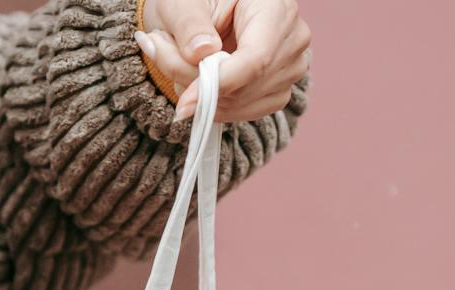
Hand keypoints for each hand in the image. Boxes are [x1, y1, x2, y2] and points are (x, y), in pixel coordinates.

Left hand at [135, 0, 310, 122]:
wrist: (200, 17)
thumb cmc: (193, 2)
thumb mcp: (183, 2)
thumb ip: (189, 24)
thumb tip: (201, 54)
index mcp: (276, 6)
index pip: (256, 58)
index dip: (219, 83)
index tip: (184, 102)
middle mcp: (292, 39)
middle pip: (246, 85)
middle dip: (199, 87)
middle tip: (163, 58)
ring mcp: (289, 70)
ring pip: (240, 104)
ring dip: (201, 97)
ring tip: (177, 64)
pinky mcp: (276, 93)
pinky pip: (240, 113)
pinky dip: (212, 106)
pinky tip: (199, 82)